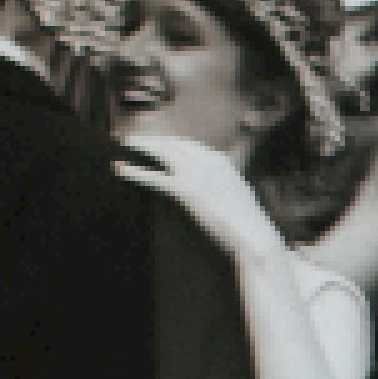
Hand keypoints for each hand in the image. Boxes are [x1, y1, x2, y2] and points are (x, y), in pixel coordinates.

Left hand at [115, 130, 282, 259]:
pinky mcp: (186, 191)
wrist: (256, 238)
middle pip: (173, 143)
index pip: (190, 146)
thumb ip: (225, 191)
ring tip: (124, 144)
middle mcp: (208, 162)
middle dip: (153, 140)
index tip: (158, 144)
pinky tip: (121, 169)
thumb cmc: (251, 228)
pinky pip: (154, 177)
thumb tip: (220, 196)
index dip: (170, 144)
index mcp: (222, 163)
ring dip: (141, 146)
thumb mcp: (240, 201)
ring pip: (162, 152)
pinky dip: (135, 171)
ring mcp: (196, 174)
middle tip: (135, 140)